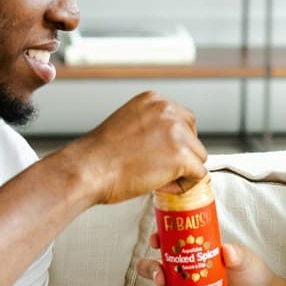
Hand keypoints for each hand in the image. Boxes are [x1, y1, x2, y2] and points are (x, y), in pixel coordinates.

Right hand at [58, 91, 206, 204]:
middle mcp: (167, 110)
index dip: (173, 142)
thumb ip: (150, 126)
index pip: (182, 119)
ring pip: (198, 156)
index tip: (159, 154)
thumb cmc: (99, 155)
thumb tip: (167, 143)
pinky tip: (160, 185)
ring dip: (182, 170)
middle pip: (193, 136)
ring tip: (155, 177)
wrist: (88, 169)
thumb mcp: (127, 124)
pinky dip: (183, 186)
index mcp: (153, 100)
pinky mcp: (181, 155)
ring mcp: (176, 132)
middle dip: (181, 154)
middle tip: (157, 168)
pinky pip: (198, 175)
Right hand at [131, 239, 276, 285]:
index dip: (159, 239)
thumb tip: (227, 250)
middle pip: (154, 267)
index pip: (169, 243)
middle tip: (160, 273)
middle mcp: (182, 272)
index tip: (156, 239)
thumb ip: (237, 255)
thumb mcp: (246, 260)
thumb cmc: (250, 273)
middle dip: (151, 269)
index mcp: (193, 253)